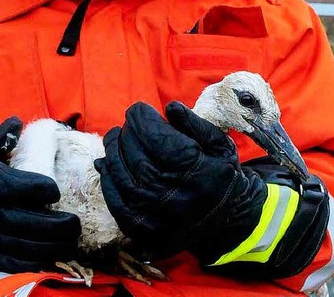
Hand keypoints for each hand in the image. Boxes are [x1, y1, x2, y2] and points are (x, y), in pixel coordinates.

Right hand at [0, 117, 80, 272]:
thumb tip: (16, 122)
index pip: (23, 187)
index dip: (44, 189)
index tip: (56, 191)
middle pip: (31, 221)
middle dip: (58, 224)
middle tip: (74, 222)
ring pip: (27, 244)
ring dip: (53, 245)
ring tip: (70, 239)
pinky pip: (14, 261)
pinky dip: (35, 261)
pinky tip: (52, 255)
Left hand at [95, 101, 263, 257]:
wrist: (226, 222)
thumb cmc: (222, 177)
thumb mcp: (219, 145)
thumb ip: (195, 124)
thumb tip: (170, 106)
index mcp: (192, 169)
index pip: (153, 134)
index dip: (141, 117)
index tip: (139, 109)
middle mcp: (170, 192)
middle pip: (134, 151)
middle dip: (128, 131)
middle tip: (129, 123)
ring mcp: (152, 213)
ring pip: (120, 173)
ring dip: (112, 150)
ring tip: (115, 137)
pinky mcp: (140, 227)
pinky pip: (114, 198)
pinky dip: (107, 177)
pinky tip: (108, 163)